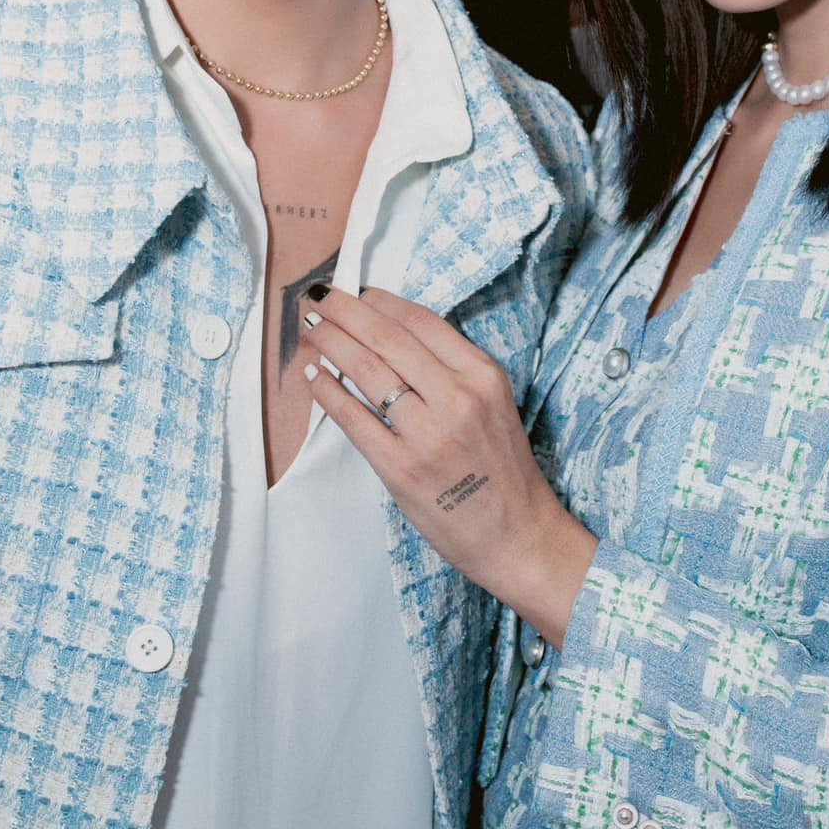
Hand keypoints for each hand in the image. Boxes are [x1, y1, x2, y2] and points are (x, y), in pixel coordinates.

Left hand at [301, 286, 596, 646]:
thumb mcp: (494, 404)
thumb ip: (452, 371)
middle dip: (344, 312)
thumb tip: (391, 337)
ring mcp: (428, 434)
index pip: (420, 322)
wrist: (518, 536)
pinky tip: (314, 377)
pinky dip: (329, 394)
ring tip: (309, 328)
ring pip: (366, 371)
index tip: (355, 292)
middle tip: (318, 297)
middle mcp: (457, 398)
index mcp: (482, 375)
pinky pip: (354, 420)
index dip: (379, 301)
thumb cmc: (503, 472)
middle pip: (387, 338)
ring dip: (330, 342)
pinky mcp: (401, 469)